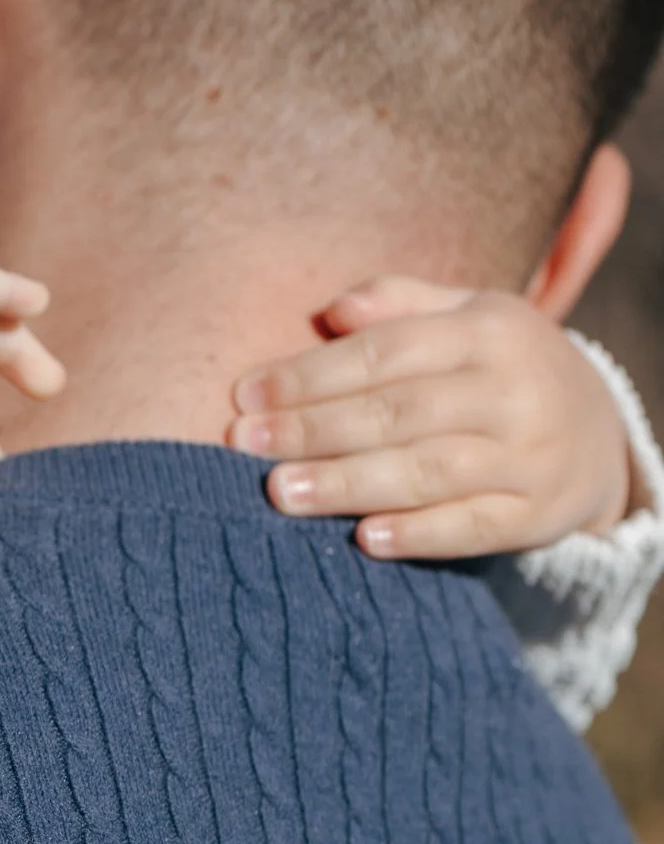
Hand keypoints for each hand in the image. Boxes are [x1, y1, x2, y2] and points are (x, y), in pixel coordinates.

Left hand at [228, 276, 631, 558]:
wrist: (599, 430)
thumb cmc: (496, 365)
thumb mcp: (464, 315)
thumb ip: (395, 304)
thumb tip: (331, 310)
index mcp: (488, 333)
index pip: (384, 353)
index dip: (309, 375)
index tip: (245, 395)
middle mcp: (515, 394)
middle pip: (399, 414)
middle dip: (313, 430)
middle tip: (244, 444)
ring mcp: (531, 458)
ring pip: (430, 473)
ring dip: (349, 485)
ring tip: (281, 493)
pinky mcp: (539, 515)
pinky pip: (475, 528)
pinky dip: (420, 536)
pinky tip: (365, 539)